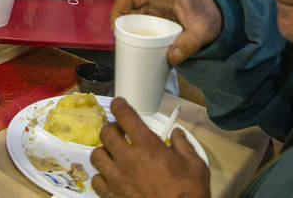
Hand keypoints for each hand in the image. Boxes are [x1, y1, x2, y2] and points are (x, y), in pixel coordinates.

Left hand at [91, 97, 209, 197]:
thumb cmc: (188, 194)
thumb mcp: (195, 166)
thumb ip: (183, 145)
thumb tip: (177, 134)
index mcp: (147, 146)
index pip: (124, 115)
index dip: (119, 106)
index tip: (118, 104)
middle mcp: (128, 159)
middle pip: (106, 133)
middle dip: (111, 129)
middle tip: (119, 132)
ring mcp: (117, 178)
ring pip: (97, 155)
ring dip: (104, 152)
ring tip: (114, 155)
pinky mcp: (111, 196)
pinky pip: (96, 181)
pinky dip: (102, 177)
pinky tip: (112, 178)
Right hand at [108, 0, 221, 64]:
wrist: (213, 19)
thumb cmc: (208, 17)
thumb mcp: (203, 32)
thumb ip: (189, 44)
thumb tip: (171, 56)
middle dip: (119, 6)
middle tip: (115, 25)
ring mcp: (154, 5)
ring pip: (130, 5)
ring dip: (120, 16)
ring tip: (117, 31)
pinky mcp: (153, 16)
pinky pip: (135, 16)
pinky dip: (127, 23)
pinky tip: (125, 35)